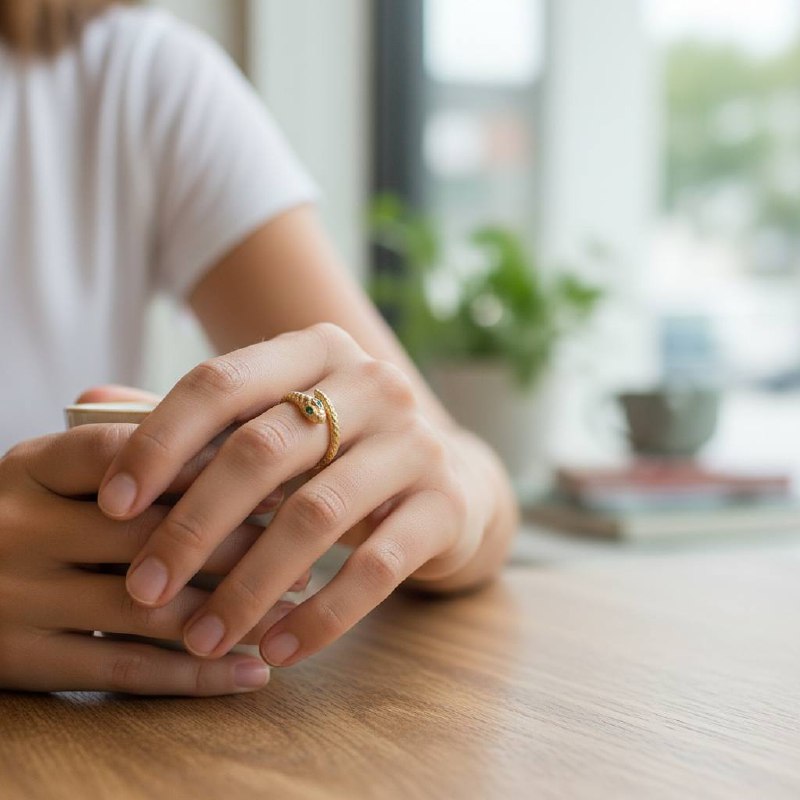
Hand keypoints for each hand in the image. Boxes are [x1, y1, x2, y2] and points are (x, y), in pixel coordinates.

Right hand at [0, 421, 304, 694]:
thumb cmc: (31, 513)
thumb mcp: (56, 469)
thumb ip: (128, 447)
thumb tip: (235, 434)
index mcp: (32, 466)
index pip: (128, 452)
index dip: (209, 468)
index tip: (279, 486)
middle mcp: (18, 527)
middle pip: (150, 534)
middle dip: (240, 546)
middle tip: (305, 554)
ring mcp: (14, 597)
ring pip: (147, 606)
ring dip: (230, 610)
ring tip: (291, 610)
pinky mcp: (21, 660)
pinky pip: (123, 669)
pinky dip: (196, 675)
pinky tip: (251, 671)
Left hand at [97, 322, 493, 667]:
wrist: (449, 486)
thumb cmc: (340, 454)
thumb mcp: (275, 423)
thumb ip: (192, 418)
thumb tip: (87, 406)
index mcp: (317, 350)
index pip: (222, 382)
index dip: (159, 443)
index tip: (112, 506)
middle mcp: (373, 383)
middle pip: (262, 450)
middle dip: (192, 526)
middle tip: (142, 589)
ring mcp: (416, 441)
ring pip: (316, 514)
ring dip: (248, 585)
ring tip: (203, 637)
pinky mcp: (444, 504)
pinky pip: (376, 568)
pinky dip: (321, 615)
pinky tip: (278, 650)